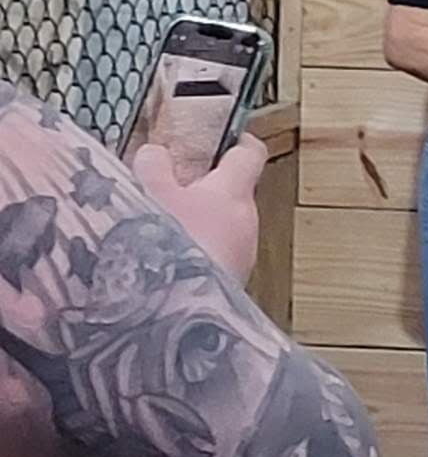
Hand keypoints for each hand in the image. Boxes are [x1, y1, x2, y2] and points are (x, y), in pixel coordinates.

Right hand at [132, 131, 267, 281]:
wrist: (175, 320)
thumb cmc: (169, 251)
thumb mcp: (149, 195)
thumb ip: (153, 167)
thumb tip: (157, 154)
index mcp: (234, 193)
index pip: (250, 153)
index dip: (235, 141)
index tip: (222, 137)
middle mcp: (247, 223)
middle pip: (230, 193)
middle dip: (201, 190)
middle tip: (165, 189)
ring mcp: (242, 257)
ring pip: (220, 229)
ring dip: (194, 226)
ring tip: (154, 233)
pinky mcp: (230, 287)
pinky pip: (213, 259)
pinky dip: (193, 256)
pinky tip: (159, 266)